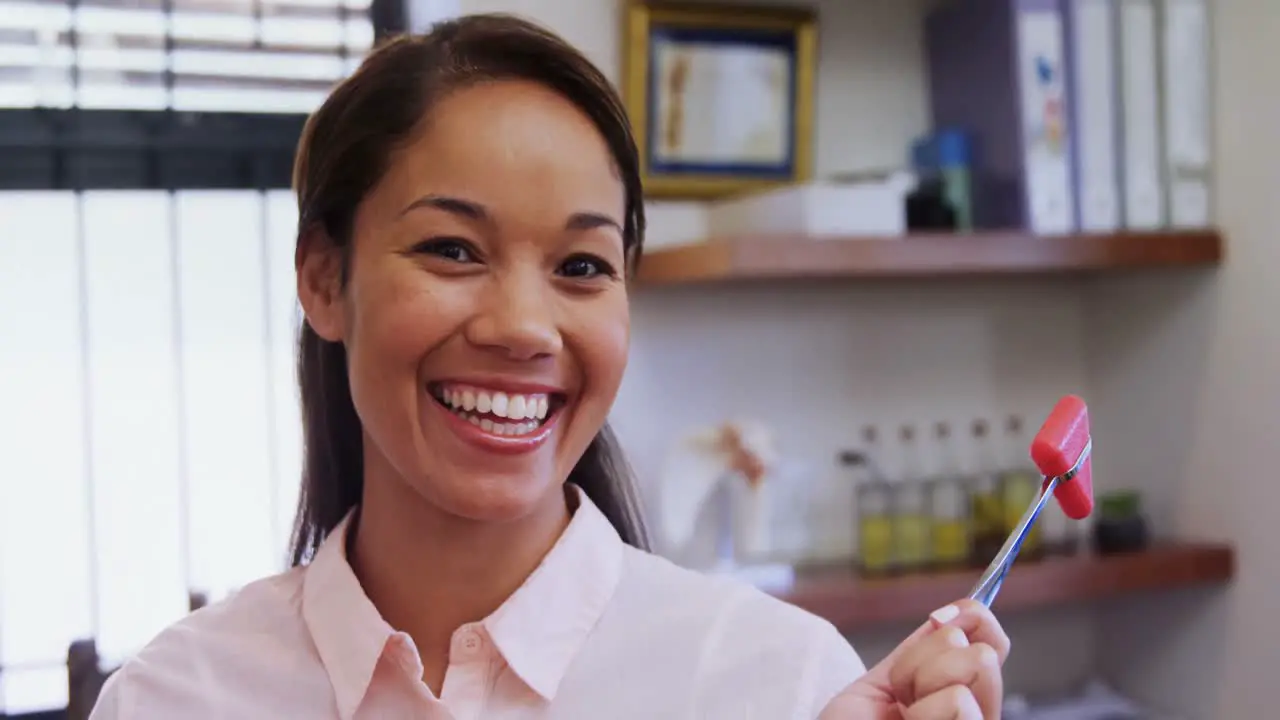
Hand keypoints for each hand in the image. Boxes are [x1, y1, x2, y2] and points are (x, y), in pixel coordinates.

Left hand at [818, 599, 1009, 719]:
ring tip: (901, 715)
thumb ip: (916, 653)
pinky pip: (958, 701)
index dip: (973, 617)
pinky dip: (924, 710)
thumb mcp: (879, 685)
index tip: (937, 618)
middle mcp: (976, 718)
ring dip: (919, 681)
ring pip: (976, 664)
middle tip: (901, 694)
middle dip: (928, 658)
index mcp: (959, 700)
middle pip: (985, 651)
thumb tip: (951, 614)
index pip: (993, 644)